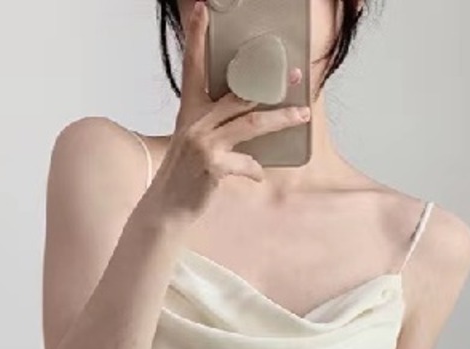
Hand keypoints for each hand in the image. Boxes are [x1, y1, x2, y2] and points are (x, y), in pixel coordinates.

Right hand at [151, 0, 308, 221]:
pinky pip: (247, 162)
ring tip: (302, 116)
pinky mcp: (212, 165)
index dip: (196, 36)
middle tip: (296, 75)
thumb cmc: (186, 174)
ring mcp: (203, 143)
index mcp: (190, 109)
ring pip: (251, 122)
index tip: (202, 8)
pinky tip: (258, 174)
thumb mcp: (196, 141)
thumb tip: (251, 115)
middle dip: (271, 83)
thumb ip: (218, 125)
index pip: (193, 66)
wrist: (167, 208)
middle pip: (239, 93)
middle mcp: (195, 121)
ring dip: (281, 119)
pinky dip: (256, 169)